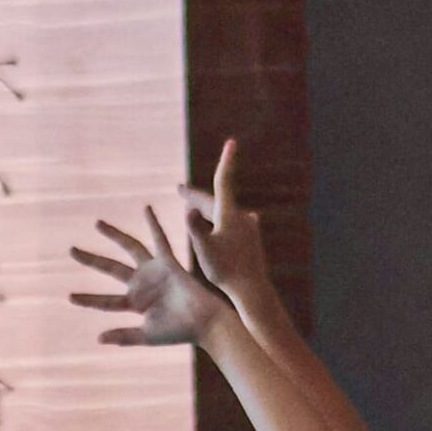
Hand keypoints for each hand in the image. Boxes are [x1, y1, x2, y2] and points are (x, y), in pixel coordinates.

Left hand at [69, 208, 224, 348]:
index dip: (88, 299)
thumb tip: (98, 338)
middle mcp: (140, 284)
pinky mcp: (168, 262)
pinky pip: (160, 239)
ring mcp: (153, 271)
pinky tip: (145, 209)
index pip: (105, 301)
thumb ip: (124, 336)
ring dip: (114, 235)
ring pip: (129, 248)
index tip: (69, 297)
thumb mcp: (147, 336)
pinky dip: (154, 224)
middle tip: (71, 250)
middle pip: (110, 268)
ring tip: (97, 224)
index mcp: (134, 303)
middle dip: (91, 259)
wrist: (203, 322)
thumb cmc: (178, 332)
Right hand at [175, 140, 268, 296]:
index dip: (226, 160)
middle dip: (196, 196)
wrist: (252, 288)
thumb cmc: (226, 271)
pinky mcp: (250, 239)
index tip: (231, 141)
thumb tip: (188, 211)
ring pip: (222, 213)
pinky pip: (230, 225)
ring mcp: (247, 228)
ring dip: (206, 210)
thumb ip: (195, 228)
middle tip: (179, 190)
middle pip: (215, 201)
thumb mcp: (205, 250)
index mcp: (228, 214)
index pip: (224, 181)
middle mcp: (240, 217)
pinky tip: (223, 225)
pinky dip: (219, 222)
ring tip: (195, 207)